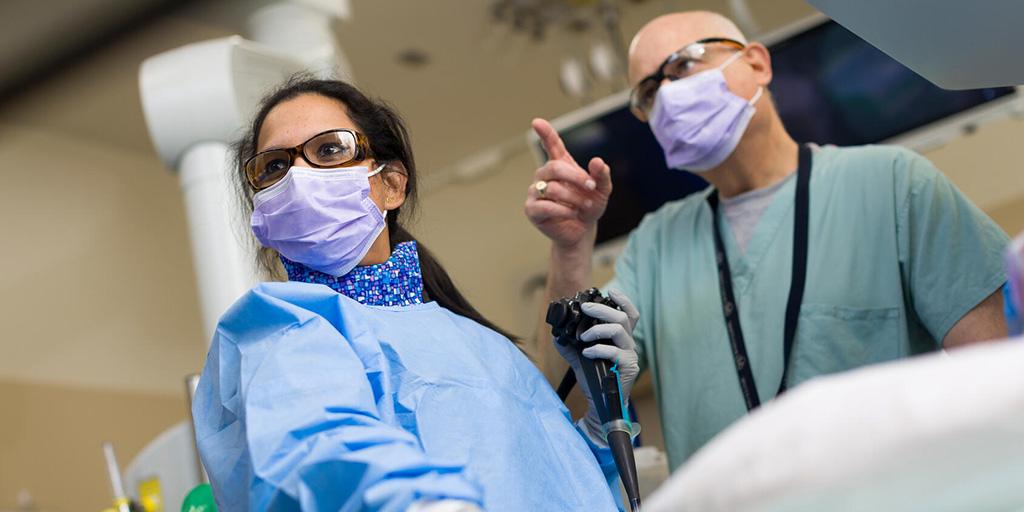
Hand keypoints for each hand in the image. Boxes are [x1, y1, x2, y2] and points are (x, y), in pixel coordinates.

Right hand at [524, 118, 612, 247]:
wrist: (582, 231)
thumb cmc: (589, 206)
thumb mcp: (602, 190)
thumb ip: (602, 175)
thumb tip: (597, 162)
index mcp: (560, 165)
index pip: (551, 144)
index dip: (545, 133)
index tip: (537, 122)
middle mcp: (544, 175)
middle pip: (554, 167)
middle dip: (576, 177)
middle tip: (591, 187)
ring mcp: (535, 192)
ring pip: (552, 189)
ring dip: (574, 198)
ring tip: (584, 205)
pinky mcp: (531, 209)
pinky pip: (545, 206)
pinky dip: (563, 210)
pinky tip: (572, 213)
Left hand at [554, 290, 640, 443]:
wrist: (600, 403)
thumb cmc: (594, 379)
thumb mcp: (579, 358)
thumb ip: (570, 345)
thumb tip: (556, 334)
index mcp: (620, 338)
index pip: (629, 315)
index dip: (623, 301)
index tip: (611, 291)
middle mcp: (628, 344)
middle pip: (623, 318)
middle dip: (603, 310)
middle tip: (586, 309)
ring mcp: (630, 355)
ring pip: (620, 331)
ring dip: (599, 329)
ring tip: (584, 336)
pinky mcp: (628, 367)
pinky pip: (614, 352)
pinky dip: (599, 349)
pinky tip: (587, 353)